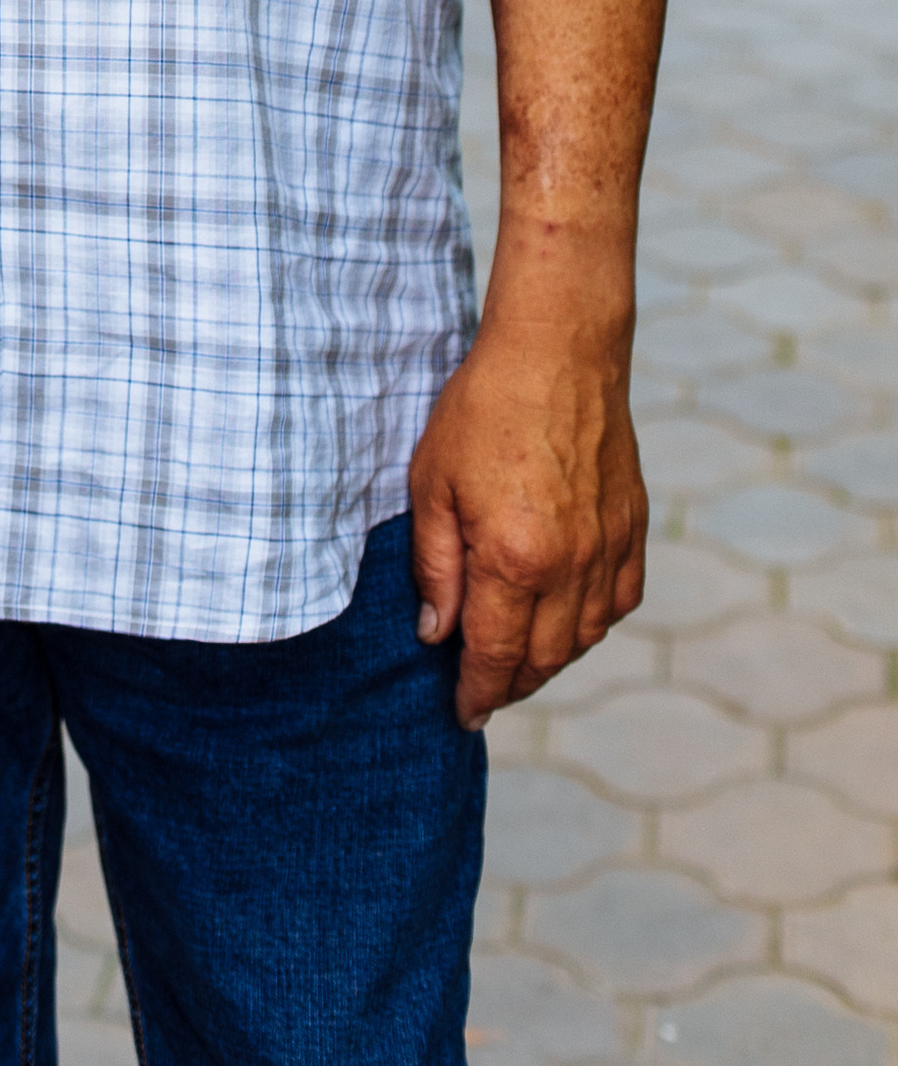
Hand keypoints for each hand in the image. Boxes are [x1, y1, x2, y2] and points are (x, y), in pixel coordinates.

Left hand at [407, 287, 647, 727]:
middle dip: (511, 685)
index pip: (496, 656)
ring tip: (518, 662)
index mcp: (514, 560)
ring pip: (583, 638)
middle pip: (543, 659)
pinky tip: (565, 619)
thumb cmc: (482, 410)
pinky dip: (590, 624)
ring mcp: (608, 550)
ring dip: (550, 661)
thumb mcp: (432, 484)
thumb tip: (438, 634)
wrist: (559, 352)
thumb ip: (435, 567)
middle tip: (483, 694)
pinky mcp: (633, 530)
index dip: (477, 692)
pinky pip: (617, 603)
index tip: (462, 714)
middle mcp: (570, 567)